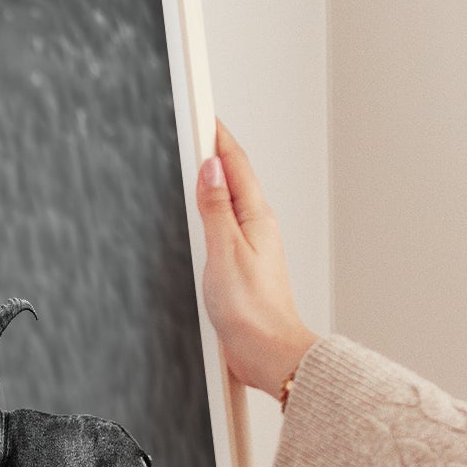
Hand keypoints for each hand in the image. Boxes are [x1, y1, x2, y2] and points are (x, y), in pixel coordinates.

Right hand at [197, 120, 318, 394]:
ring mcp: (251, 246)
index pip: (234, 164)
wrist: (268, 353)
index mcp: (255, 217)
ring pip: (230, 202)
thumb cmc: (252, 311)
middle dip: (214, 151)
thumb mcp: (225, 252)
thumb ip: (215, 209)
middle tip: (197, 127)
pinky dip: (212, 211)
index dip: (217, 136)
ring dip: (214, 180)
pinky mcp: (242, 267)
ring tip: (197, 160)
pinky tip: (203, 215)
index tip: (203, 113)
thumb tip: (210, 169)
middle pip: (233, 178)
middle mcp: (257, 227)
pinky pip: (225, 226)